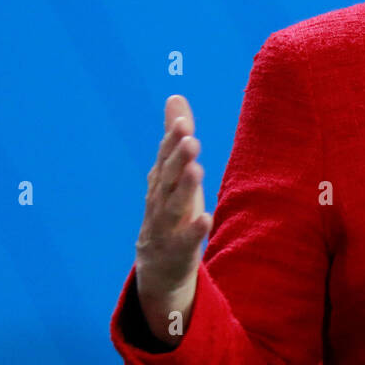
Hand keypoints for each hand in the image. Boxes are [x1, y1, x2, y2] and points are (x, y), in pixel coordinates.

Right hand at [134, 96, 210, 337]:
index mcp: (160, 182)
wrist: (157, 267)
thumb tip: (175, 97)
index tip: (182, 122)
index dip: (172, 141)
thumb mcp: (174, 175)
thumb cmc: (170, 212)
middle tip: (191, 139)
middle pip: (167, 179)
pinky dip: (194, 230)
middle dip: (177, 159)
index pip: (164, 158)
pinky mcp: (178, 252)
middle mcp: (159, 202)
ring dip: (184, 188)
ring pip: (173, 207)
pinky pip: (186, 241)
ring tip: (197, 170)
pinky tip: (207, 217)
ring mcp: (166, 228)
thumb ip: (175, 138)